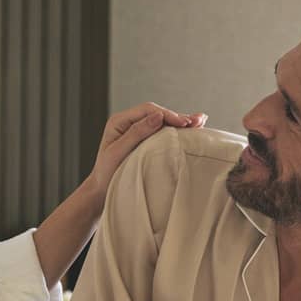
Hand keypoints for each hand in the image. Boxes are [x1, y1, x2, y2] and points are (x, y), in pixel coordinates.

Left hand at [86, 103, 204, 196]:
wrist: (101, 190)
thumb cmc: (106, 173)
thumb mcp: (118, 152)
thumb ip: (137, 133)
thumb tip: (158, 116)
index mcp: (119, 121)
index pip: (148, 111)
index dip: (168, 115)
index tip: (184, 123)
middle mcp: (128, 122)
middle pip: (157, 114)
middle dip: (178, 117)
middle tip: (199, 121)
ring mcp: (136, 131)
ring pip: (162, 122)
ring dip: (180, 123)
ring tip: (200, 122)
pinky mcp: (143, 140)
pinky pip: (161, 132)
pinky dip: (175, 131)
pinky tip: (190, 129)